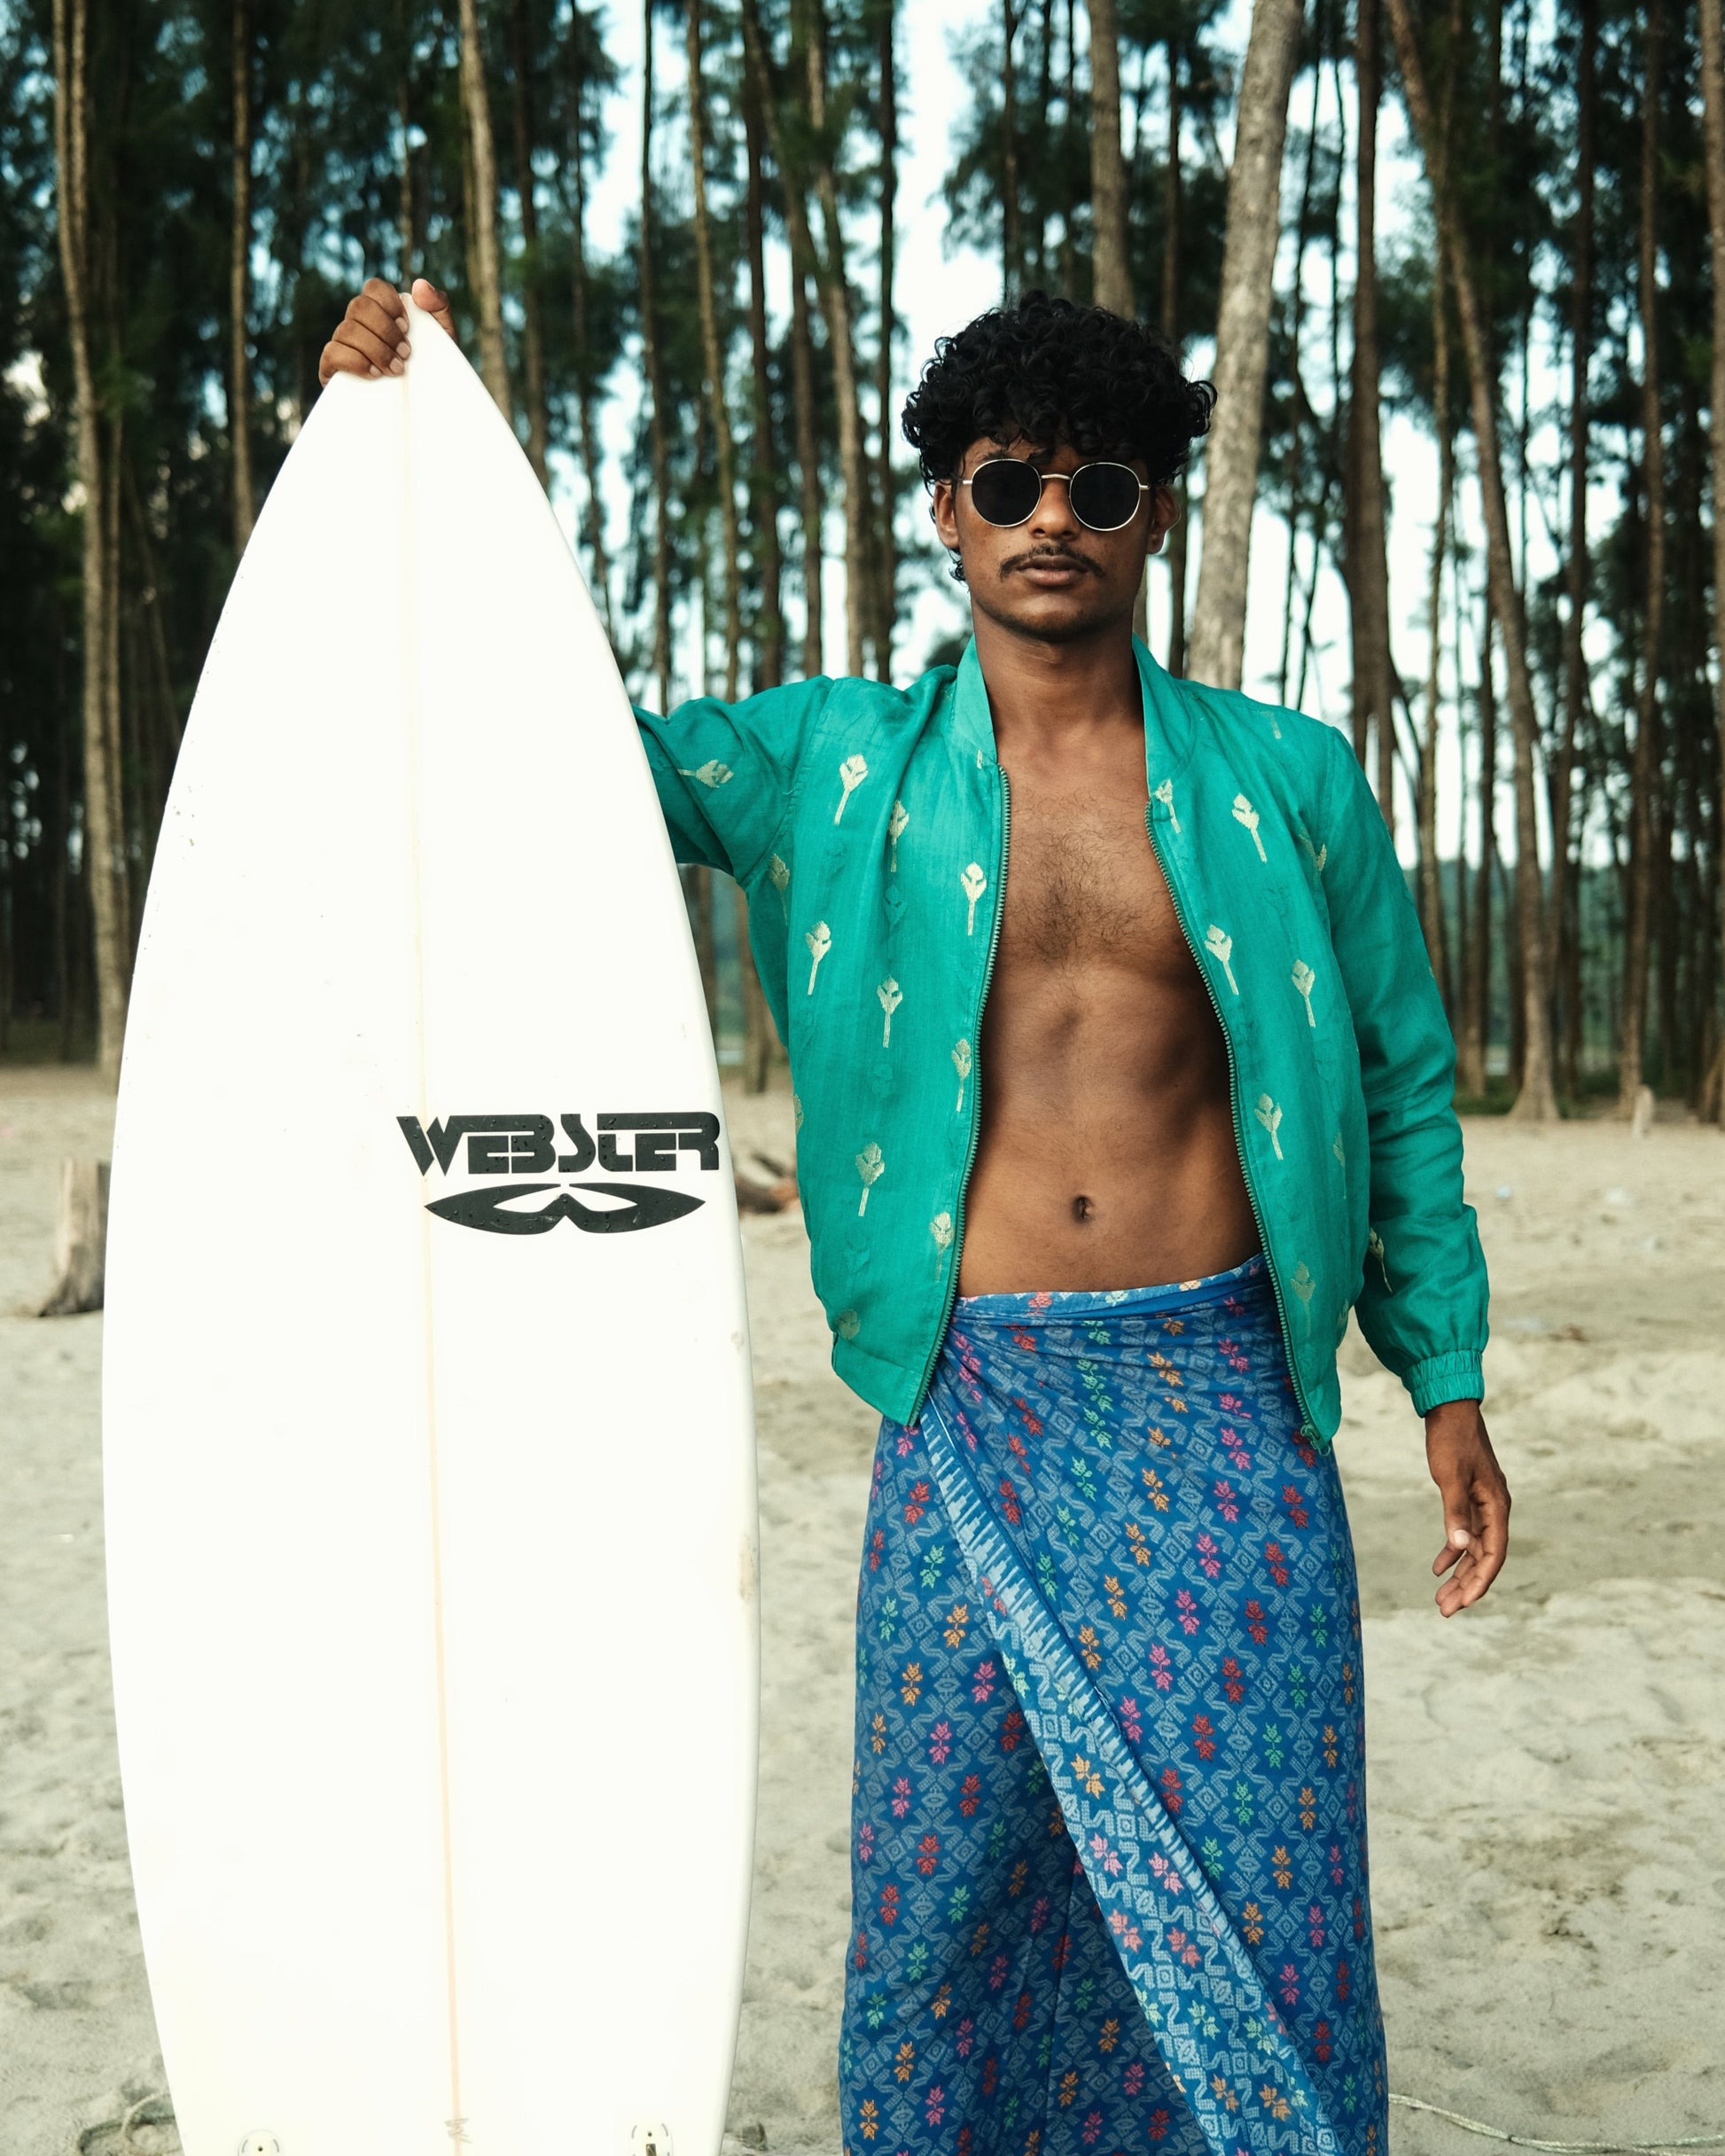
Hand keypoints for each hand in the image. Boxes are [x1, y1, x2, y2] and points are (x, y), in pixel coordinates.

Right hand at [317, 277, 456, 386]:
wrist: (424, 412)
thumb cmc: (431, 372)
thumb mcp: (443, 339)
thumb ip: (438, 307)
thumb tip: (419, 286)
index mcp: (381, 313)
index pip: (373, 288)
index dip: (389, 303)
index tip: (407, 327)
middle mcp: (358, 325)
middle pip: (358, 306)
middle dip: (385, 330)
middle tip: (406, 353)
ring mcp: (342, 346)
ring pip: (346, 330)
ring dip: (375, 349)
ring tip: (396, 370)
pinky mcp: (332, 370)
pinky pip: (332, 353)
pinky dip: (355, 361)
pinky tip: (375, 374)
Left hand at [1424, 1400, 1508, 1616]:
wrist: (1450, 1409)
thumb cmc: (1451, 1440)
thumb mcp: (1450, 1477)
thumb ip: (1455, 1512)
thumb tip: (1459, 1548)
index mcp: (1497, 1506)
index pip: (1493, 1554)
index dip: (1480, 1581)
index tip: (1464, 1604)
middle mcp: (1494, 1509)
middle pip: (1484, 1558)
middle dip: (1466, 1586)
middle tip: (1445, 1610)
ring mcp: (1483, 1505)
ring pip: (1473, 1549)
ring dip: (1459, 1574)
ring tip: (1441, 1599)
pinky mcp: (1469, 1499)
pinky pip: (1464, 1534)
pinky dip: (1451, 1551)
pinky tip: (1437, 1568)